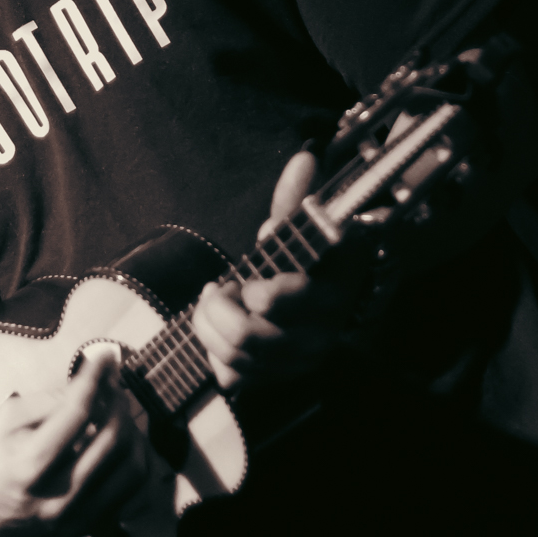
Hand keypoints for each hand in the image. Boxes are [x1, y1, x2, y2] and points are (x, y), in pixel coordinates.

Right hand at [0, 353, 150, 536]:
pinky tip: (125, 441)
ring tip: (120, 412)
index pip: (76, 413)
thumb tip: (87, 386)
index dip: (95, 379)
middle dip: (119, 401)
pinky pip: (132, 492)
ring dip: (132, 429)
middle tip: (114, 384)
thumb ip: (45, 401)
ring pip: (130, 467)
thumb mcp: (2, 423)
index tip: (104, 357)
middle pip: (110, 439)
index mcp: (29, 465)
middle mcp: (57, 495)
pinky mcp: (88, 527)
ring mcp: (76, 517)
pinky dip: (136, 460)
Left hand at [193, 148, 368, 389]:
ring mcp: (298, 362)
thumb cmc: (310, 260)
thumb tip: (304, 157)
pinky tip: (218, 333)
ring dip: (208, 327)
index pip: (282, 301)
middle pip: (247, 337)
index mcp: (329, 295)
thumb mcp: (303, 229)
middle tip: (214, 289)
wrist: (328, 301)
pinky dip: (215, 355)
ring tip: (211, 303)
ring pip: (235, 359)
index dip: (255, 291)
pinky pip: (232, 379)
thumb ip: (297, 199)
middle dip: (216, 310)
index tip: (246, 279)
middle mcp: (319, 336)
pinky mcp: (277, 379)